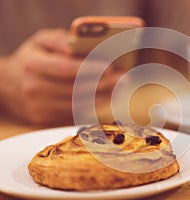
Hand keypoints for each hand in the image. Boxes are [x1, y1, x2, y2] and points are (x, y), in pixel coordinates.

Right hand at [0, 28, 120, 124]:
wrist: (8, 84)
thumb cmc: (31, 58)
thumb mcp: (41, 40)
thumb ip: (60, 40)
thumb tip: (79, 48)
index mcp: (32, 64)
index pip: (67, 69)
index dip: (92, 69)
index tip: (112, 67)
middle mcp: (34, 88)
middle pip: (76, 89)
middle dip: (104, 84)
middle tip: (123, 79)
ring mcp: (38, 106)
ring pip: (78, 104)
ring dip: (103, 97)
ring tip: (119, 89)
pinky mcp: (43, 119)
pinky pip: (73, 113)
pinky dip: (92, 106)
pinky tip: (105, 98)